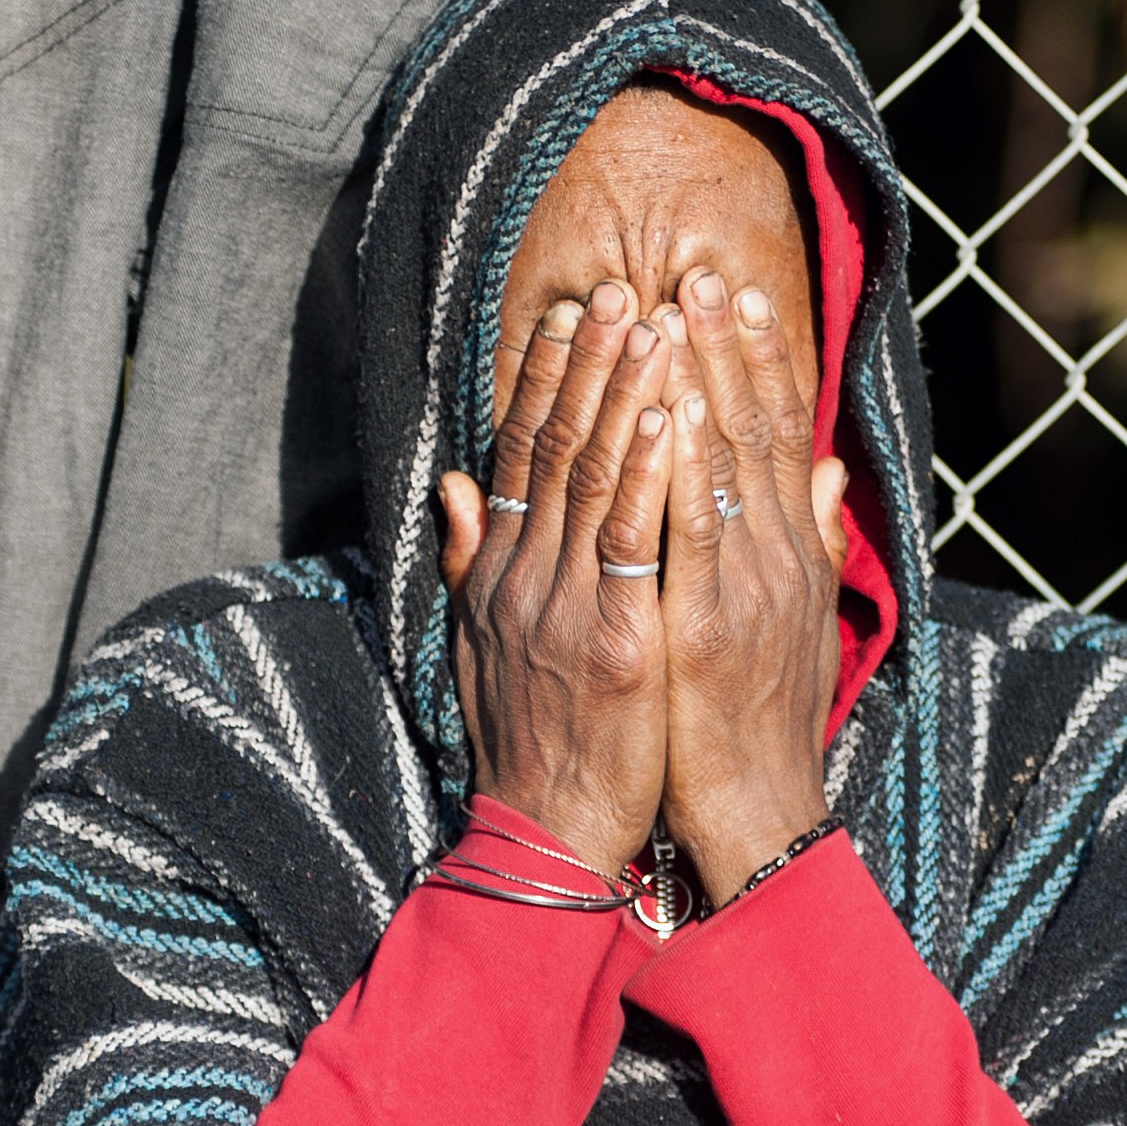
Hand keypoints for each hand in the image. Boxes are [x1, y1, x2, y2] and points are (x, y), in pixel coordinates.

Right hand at [439, 282, 673, 878]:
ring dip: (624, 394)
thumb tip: (456, 483)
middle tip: (618, 290)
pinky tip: (670, 419)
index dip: (544, 382)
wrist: (549, 836)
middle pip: (556, 449)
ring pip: (595, 479)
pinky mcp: (617, 645)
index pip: (519, 457)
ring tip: (651, 326)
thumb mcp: (484, 648)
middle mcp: (524, 582)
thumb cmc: (534, 743)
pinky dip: (651, 476)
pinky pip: (635, 545)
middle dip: (589, 365)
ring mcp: (568, 611)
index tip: (569, 316)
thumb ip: (472, 559)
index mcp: (499, 578)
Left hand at [659, 268, 848, 905]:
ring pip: (726, 464)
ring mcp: (747, 589)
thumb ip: (809, 542)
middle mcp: (778, 559)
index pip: (777, 439)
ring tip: (676, 310)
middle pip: (755, 432)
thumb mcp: (796, 626)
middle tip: (698, 272)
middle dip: (726, 348)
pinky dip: (685, 463)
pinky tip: (672, 407)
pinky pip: (694, 529)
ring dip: (702, 379)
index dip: (758, 363)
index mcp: (791, 555)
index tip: (733, 298)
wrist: (760, 814)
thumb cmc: (761, 725)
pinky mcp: (710, 626)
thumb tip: (825, 472)